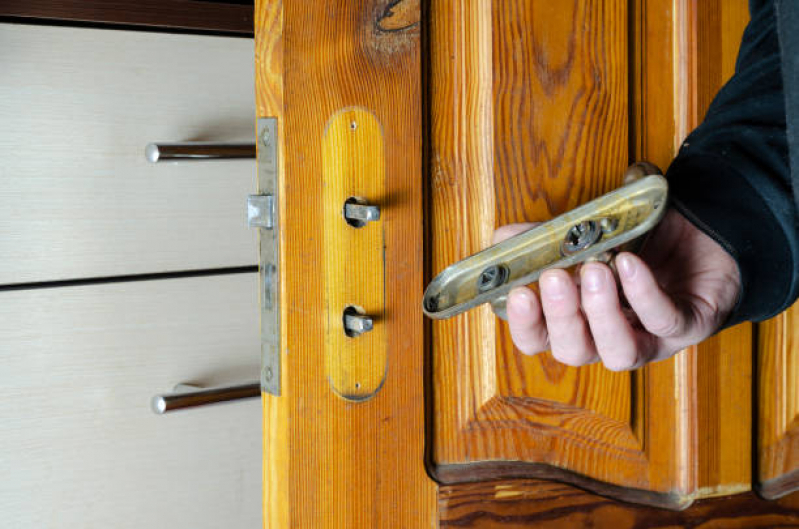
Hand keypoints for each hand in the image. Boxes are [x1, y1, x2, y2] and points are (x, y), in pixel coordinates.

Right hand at [493, 208, 740, 369]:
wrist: (703, 233)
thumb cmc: (641, 241)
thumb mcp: (588, 234)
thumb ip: (547, 238)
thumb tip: (504, 238)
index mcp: (578, 320)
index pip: (538, 340)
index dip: (525, 325)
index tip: (517, 293)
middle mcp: (608, 338)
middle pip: (574, 351)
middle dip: (561, 317)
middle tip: (554, 277)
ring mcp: (650, 338)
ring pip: (619, 352)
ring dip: (601, 314)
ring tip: (595, 270)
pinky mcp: (689, 326)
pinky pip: (663, 320)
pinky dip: (643, 293)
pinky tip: (630, 264)